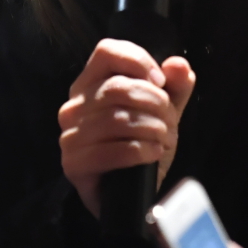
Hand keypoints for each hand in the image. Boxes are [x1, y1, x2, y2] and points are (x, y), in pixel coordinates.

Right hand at [59, 39, 194, 216]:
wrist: (133, 194)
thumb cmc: (143, 145)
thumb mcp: (165, 112)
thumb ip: (175, 87)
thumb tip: (178, 65)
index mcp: (90, 84)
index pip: (106, 52)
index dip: (138, 61)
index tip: (161, 83)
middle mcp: (73, 106)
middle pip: (117, 88)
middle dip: (155, 104)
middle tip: (170, 123)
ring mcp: (69, 135)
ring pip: (115, 119)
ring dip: (151, 129)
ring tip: (165, 140)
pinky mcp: (73, 164)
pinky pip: (109, 151)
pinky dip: (139, 151)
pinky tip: (153, 154)